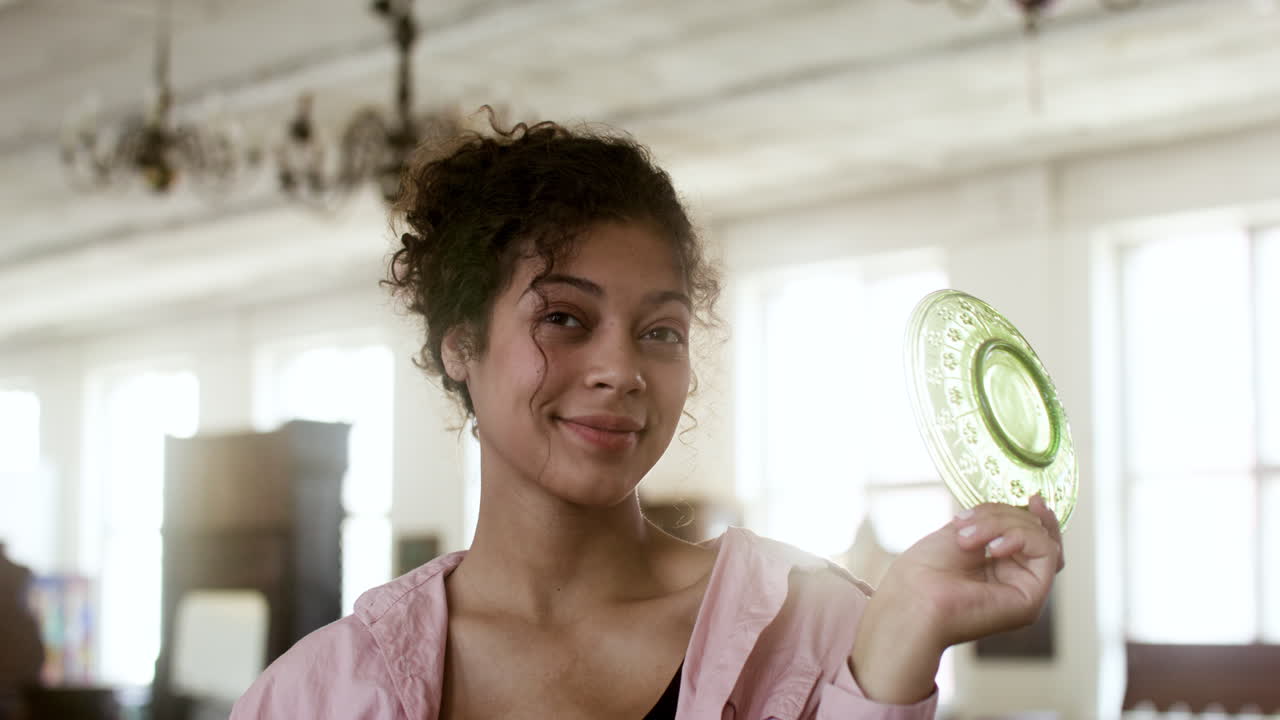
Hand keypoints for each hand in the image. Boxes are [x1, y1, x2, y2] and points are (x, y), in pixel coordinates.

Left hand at [849, 494, 1063, 702]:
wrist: (913, 599)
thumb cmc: (924, 570)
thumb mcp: (963, 531)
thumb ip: (995, 522)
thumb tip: (1029, 505)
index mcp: (998, 568)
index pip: (1032, 537)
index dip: (1035, 515)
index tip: (1032, 496)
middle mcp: (1015, 581)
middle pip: (1036, 533)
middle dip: (1003, 515)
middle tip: (966, 523)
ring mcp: (1025, 591)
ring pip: (1041, 538)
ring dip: (1004, 525)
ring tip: (967, 539)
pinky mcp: (1031, 599)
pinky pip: (1046, 552)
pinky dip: (1020, 538)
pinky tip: (991, 549)